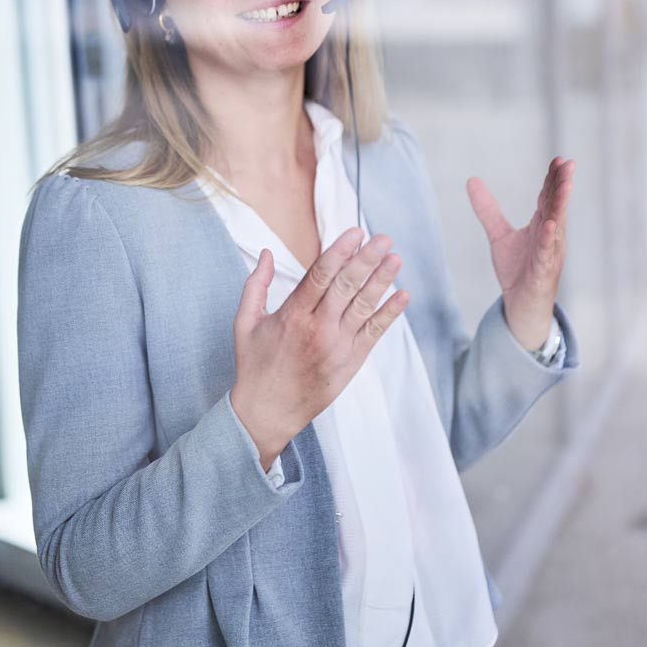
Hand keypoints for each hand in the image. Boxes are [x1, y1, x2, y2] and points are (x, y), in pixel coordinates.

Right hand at [231, 228, 408, 469]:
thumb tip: (266, 252)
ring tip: (395, 259)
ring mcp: (337, 346)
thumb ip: (256, 284)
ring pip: (364, 307)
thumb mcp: (245, 322)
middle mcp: (318, 329)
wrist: (267, 413)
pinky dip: (389, 314)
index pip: (320, 275)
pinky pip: (374, 333)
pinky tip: (402, 295)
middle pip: (347, 286)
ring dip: (382, 281)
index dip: (340, 251)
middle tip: (383, 238)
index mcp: (292, 315)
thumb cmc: (254, 366)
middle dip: (366, 259)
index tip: (354, 232)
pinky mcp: (350, 362)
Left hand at [465, 156, 575, 349]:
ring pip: (557, 227)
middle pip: (556, 207)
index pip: (548, 199)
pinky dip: (549, 240)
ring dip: (561, 206)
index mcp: (543, 227)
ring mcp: (549, 255)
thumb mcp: (499, 236)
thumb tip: (472, 179)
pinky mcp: (542, 273)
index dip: (552, 180)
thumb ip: (488, 210)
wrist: (520, 306)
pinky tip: (551, 225)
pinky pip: (546, 254)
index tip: (558, 160)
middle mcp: (551, 238)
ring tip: (565, 185)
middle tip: (568, 164)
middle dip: (562, 186)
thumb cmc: (517, 270)